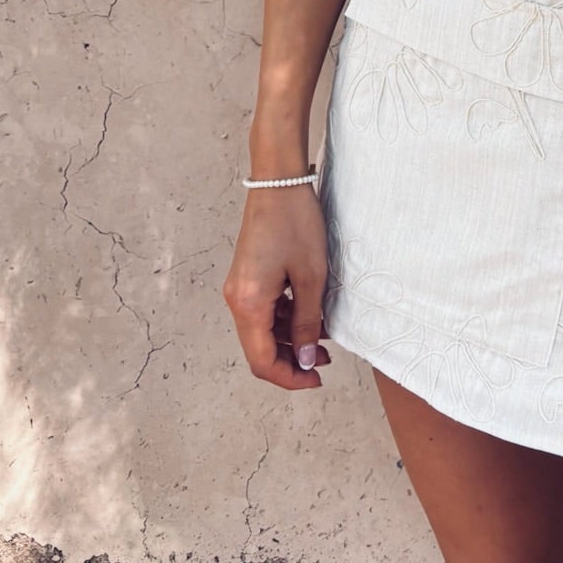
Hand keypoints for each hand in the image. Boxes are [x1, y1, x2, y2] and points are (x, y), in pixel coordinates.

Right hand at [222, 186, 331, 390]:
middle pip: (259, 349)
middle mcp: (237, 300)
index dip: (289, 378)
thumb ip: (308, 322)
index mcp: (249, 305)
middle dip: (292, 361)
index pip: (263, 361)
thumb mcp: (311, 276)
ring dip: (290, 340)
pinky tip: (310, 315)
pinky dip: (285, 320)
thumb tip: (307, 359)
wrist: (278, 182)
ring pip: (262, 331)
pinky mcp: (248, 277)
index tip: (317, 380)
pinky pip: (263, 311)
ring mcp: (240, 288)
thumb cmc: (296, 223)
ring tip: (324, 340)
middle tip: (325, 364)